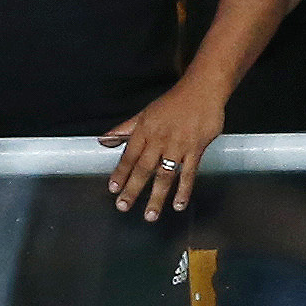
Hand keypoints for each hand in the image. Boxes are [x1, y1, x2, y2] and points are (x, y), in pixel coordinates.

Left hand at [101, 70, 225, 218]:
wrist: (202, 90)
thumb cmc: (173, 102)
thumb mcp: (145, 113)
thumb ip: (124, 129)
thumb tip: (103, 141)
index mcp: (145, 130)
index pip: (129, 155)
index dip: (120, 172)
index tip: (112, 189)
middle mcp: (159, 139)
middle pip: (143, 168)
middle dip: (133, 189)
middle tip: (123, 206)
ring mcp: (178, 145)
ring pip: (165, 174)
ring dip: (157, 196)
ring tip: (150, 215)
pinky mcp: (196, 149)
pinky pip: (189, 173)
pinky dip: (184, 190)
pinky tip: (178, 204)